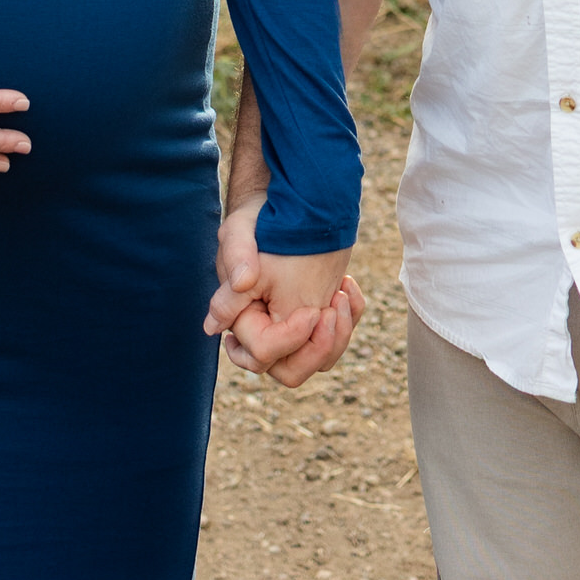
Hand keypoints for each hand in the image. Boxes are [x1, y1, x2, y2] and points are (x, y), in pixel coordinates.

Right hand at [204, 199, 364, 387]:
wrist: (282, 206)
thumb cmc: (257, 219)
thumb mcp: (241, 231)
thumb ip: (235, 258)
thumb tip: (231, 298)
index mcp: (241, 318)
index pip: (262, 352)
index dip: (290, 337)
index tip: (313, 309)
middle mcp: (263, 331)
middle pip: (289, 372)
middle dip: (318, 349)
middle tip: (331, 312)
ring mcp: (290, 329)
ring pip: (318, 363)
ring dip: (338, 335)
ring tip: (343, 295)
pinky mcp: (312, 319)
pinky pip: (334, 341)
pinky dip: (349, 320)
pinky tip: (348, 286)